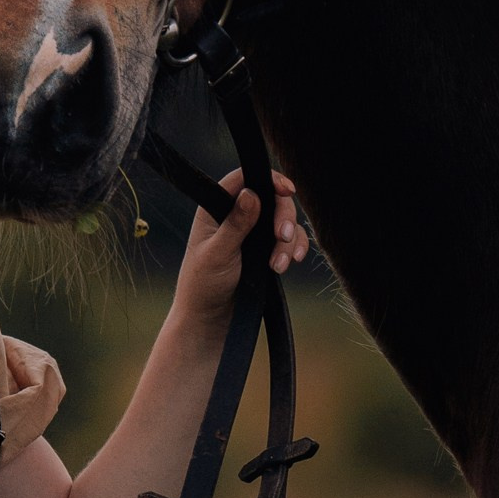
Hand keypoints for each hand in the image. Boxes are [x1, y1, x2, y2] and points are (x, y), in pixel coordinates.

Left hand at [172, 168, 309, 322]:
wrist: (210, 319)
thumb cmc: (203, 285)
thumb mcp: (218, 254)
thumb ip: (236, 225)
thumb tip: (251, 193)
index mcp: (216, 207)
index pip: (244, 179)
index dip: (268, 179)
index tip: (287, 190)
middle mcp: (236, 214)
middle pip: (271, 198)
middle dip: (283, 216)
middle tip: (282, 236)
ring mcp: (253, 232)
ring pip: (283, 220)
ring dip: (288, 240)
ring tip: (278, 266)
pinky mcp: (266, 249)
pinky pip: (290, 239)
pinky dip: (295, 248)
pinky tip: (293, 261)